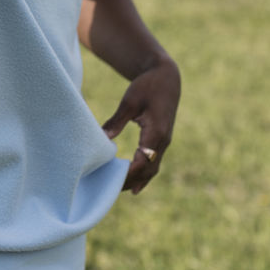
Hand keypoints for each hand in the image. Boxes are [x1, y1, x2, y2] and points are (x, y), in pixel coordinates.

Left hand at [101, 56, 180, 194]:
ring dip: (138, 180)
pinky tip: (136, 186)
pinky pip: (155, 162)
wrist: (167, 77)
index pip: (142, 161)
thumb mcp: (129, 101)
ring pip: (153, 168)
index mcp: (156, 132)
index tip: (112, 180)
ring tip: (121, 191)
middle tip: (110, 190)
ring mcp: (165, 142)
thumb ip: (117, 121)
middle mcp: (163, 141)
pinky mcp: (162, 140)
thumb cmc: (147, 86)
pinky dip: (145, 175)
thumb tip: (103, 139)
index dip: (128, 173)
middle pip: (148, 169)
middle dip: (131, 181)